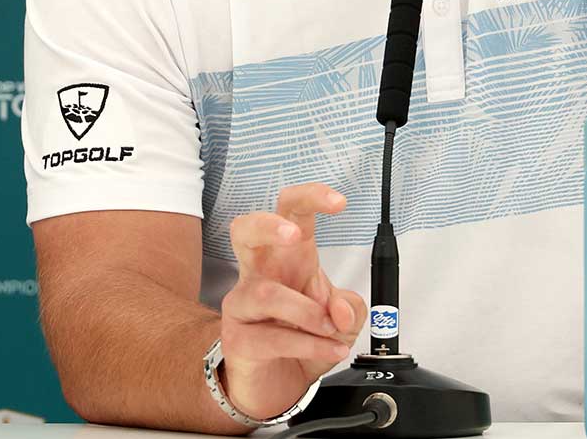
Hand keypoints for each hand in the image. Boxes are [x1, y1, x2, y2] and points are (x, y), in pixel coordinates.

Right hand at [220, 182, 365, 420]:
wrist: (277, 388)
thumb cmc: (303, 339)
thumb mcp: (342, 320)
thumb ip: (349, 307)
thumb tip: (341, 311)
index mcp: (289, 259)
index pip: (290, 214)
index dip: (311, 198)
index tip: (339, 202)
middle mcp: (259, 274)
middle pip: (245, 230)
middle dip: (269, 226)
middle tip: (294, 237)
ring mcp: (242, 306)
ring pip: (265, 293)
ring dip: (308, 312)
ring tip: (331, 329)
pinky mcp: (237, 340)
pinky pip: (271, 338)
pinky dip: (309, 345)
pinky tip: (330, 350)